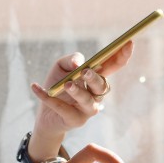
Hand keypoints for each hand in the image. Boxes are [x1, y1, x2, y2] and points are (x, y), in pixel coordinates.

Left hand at [26, 40, 134, 157]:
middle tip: (84, 72)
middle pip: (101, 86)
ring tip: (67, 85)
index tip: (129, 42)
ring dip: (78, 92)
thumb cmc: (57, 86)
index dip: (121, 55)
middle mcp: (96, 95)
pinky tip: (35, 87)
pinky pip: (63, 109)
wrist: (44, 114)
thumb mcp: (60, 68)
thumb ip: (70, 60)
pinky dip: (48, 98)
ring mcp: (87, 110)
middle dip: (94, 78)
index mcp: (96, 78)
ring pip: (88, 101)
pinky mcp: (75, 120)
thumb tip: (79, 62)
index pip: (113, 66)